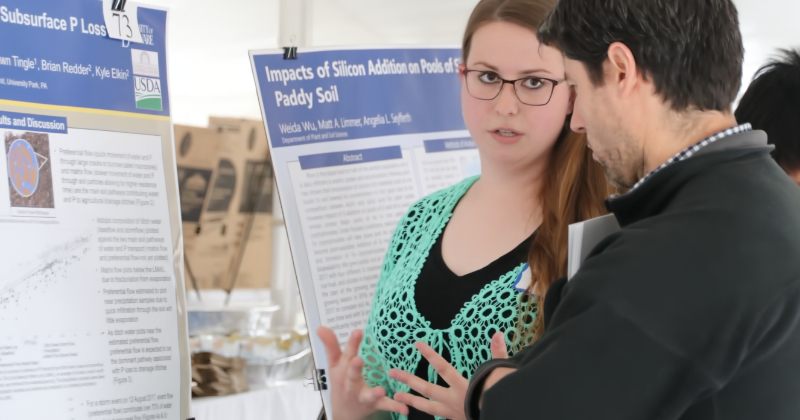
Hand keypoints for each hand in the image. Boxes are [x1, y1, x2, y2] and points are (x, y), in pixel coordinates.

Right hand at [317, 327, 408, 419]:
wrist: (343, 413)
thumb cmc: (340, 384)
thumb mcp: (334, 365)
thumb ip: (330, 346)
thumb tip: (320, 327)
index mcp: (342, 371)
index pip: (347, 354)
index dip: (352, 343)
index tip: (358, 331)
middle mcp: (350, 384)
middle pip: (352, 376)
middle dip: (354, 368)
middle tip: (358, 360)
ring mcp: (362, 396)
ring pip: (367, 395)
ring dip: (374, 393)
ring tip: (381, 390)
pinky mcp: (373, 405)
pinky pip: (384, 406)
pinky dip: (394, 406)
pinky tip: (404, 407)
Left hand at [389, 331, 509, 419]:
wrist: (502, 417)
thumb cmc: (500, 398)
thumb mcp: (499, 376)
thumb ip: (498, 355)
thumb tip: (498, 334)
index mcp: (463, 387)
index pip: (442, 368)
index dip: (430, 355)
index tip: (417, 344)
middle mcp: (454, 400)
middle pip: (427, 389)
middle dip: (408, 380)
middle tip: (391, 373)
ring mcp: (452, 412)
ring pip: (427, 406)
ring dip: (411, 400)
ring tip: (396, 395)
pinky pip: (436, 415)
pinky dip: (426, 411)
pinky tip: (417, 409)